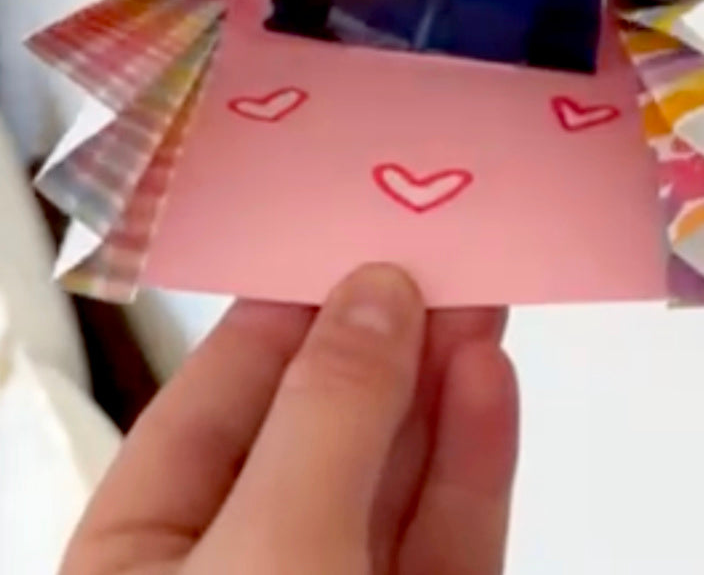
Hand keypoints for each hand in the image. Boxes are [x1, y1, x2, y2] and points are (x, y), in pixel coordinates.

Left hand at [61, 265, 517, 574]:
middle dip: (382, 338)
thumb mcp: (273, 550)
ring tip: (482, 295)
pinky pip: (444, 539)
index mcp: (144, 556)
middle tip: (443, 247)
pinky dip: (471, 463)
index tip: (355, 231)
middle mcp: (237, 572)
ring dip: (440, 387)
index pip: (212, 399)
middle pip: (316, 432)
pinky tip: (491, 385)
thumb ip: (329, 415)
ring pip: (390, 481)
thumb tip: (378, 292)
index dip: (286, 309)